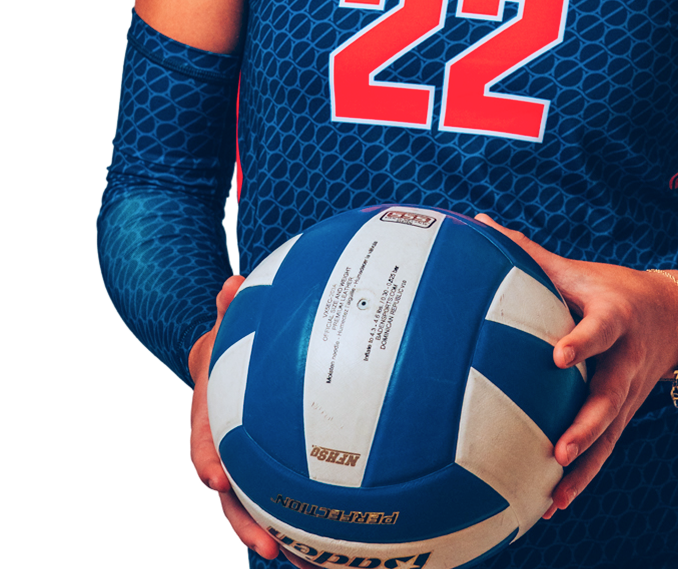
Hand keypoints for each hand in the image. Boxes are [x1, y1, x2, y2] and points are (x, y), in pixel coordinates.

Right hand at [189, 274, 283, 560]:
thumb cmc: (232, 340)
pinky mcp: (266, 470)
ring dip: (270, 534)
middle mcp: (222, 449)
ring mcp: (243, 464)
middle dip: (244, 523)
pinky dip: (298, 520)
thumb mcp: (229, 323)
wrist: (228, 360)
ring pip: (252, 508)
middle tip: (268, 545)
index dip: (207, 462)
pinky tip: (329, 544)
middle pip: (228, 495)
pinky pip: (279, 497)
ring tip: (301, 562)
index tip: (219, 479)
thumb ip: (230, 307)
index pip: (202, 443)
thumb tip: (232, 283)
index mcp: (208, 416)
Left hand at [474, 214, 677, 519]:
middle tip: (560, 449)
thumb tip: (479, 224)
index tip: (558, 356)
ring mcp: (628, 393)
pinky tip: (554, 503)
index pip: (600, 329)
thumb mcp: (577, 269)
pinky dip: (583, 477)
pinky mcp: (624, 414)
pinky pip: (605, 450)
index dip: (582, 342)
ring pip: (609, 434)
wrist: (673, 316)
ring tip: (555, 491)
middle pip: (610, 397)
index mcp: (615, 317)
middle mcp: (626, 360)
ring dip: (584, 465)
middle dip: (587, 425)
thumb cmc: (608, 288)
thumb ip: (528, 251)